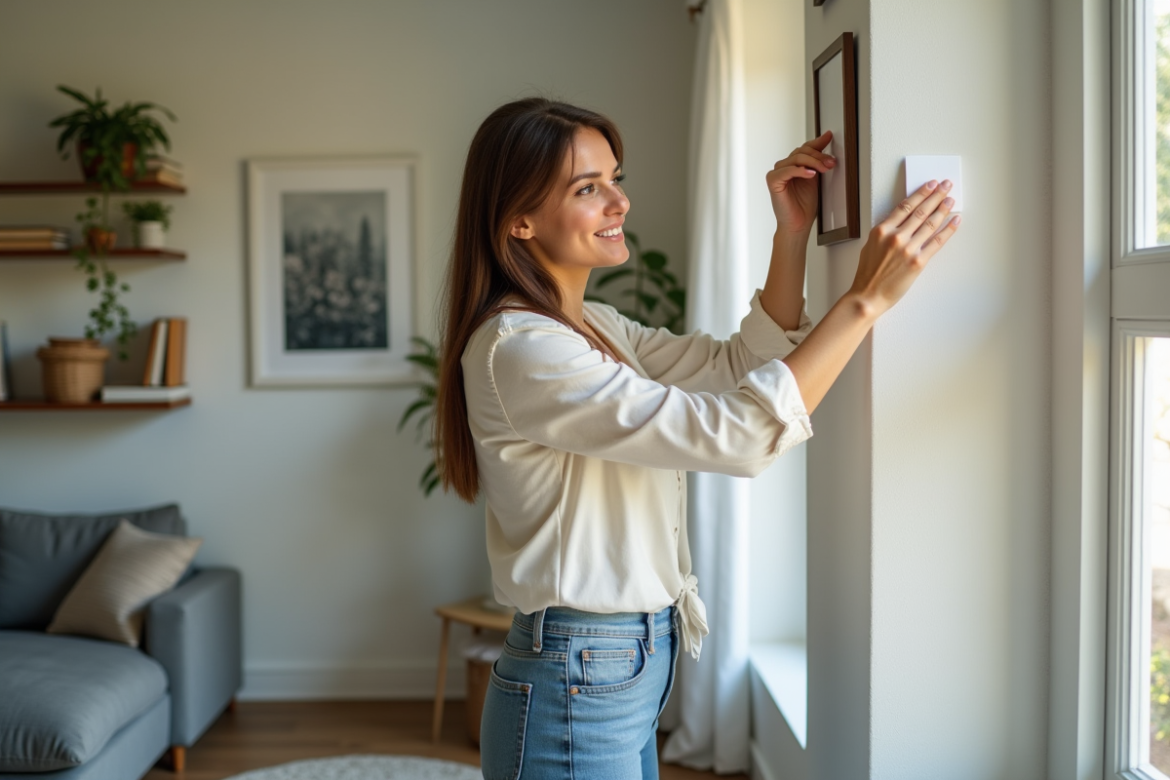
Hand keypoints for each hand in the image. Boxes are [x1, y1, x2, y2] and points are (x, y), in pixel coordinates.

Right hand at [766, 131, 835, 235]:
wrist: (798, 225)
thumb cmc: (804, 205)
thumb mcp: (816, 177)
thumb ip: (818, 160)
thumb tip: (827, 139)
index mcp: (793, 165)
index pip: (804, 148)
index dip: (817, 142)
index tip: (830, 137)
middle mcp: (783, 167)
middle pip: (801, 152)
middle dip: (819, 156)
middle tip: (831, 163)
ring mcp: (777, 174)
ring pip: (795, 158)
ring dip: (813, 162)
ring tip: (824, 169)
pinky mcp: (773, 181)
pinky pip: (786, 170)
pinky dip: (799, 170)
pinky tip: (811, 174)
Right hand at [848, 180, 960, 314]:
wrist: (868, 296)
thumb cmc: (867, 274)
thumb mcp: (870, 246)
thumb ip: (885, 233)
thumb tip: (900, 223)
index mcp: (881, 230)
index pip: (905, 206)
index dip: (920, 194)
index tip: (930, 185)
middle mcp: (895, 237)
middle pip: (920, 211)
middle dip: (936, 196)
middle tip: (946, 186)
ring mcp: (908, 249)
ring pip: (930, 223)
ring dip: (943, 210)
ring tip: (951, 201)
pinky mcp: (918, 262)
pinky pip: (937, 242)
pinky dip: (948, 230)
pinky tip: (955, 221)